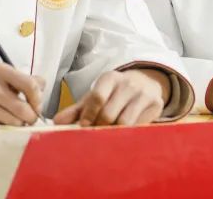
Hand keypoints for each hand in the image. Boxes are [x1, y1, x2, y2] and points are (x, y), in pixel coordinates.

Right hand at [0, 63, 44, 125]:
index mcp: (0, 70)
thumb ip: (20, 79)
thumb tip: (43, 88)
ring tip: (12, 120)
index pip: (31, 85)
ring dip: (17, 126)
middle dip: (30, 117)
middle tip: (28, 118)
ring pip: (13, 123)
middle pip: (24, 109)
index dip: (38, 99)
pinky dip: (4, 130)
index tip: (36, 105)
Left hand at [54, 68, 168, 126]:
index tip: (83, 126)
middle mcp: (128, 83)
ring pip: (125, 122)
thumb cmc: (115, 93)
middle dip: (100, 127)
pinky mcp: (156, 104)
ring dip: (114, 132)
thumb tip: (57, 122)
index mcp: (110, 78)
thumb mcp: (96, 96)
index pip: (97, 97)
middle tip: (96, 133)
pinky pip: (139, 126)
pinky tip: (124, 134)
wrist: (146, 83)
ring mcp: (143, 94)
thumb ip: (77, 109)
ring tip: (109, 135)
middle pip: (109, 113)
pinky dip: (128, 134)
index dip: (88, 115)